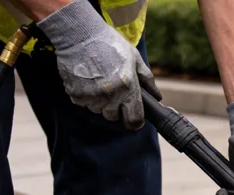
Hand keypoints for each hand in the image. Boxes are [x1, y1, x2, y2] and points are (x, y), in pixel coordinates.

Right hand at [37, 0, 160, 129]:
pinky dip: (85, 96)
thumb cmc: (109, 43)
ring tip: (98, 80)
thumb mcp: (133, 57)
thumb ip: (147, 79)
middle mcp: (110, 96)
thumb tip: (157, 97)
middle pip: (114, 116)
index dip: (135, 121)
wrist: (78, 34)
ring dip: (99, 101)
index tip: (133, 118)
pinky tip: (87, 79)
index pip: (134, 120)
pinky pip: (84, 104)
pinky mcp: (76, 95)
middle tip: (112, 89)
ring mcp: (92, 97)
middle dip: (114, 107)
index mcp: (128, 87)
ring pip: (98, 110)